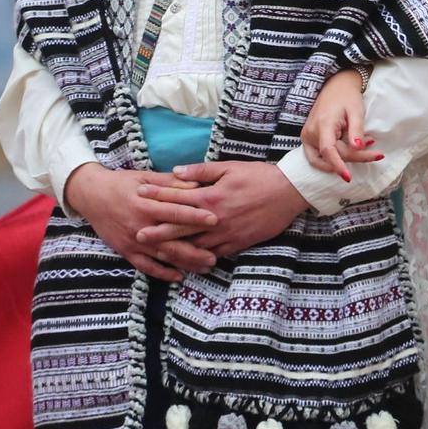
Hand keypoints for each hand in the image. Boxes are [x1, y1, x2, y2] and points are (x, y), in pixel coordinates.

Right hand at [65, 162, 218, 280]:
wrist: (91, 195)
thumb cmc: (122, 183)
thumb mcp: (146, 177)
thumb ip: (171, 183)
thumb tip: (197, 184)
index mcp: (146, 204)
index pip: (174, 211)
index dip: (195, 216)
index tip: (215, 219)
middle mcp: (140, 225)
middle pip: (171, 240)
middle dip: (194, 249)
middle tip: (215, 255)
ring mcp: (133, 241)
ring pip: (162, 256)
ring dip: (184, 263)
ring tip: (205, 266)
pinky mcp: (126, 251)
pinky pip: (145, 266)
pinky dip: (162, 273)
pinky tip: (179, 276)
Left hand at [143, 161, 307, 258]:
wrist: (289, 192)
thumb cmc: (260, 176)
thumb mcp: (230, 167)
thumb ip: (201, 170)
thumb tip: (176, 171)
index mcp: (211, 196)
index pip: (177, 197)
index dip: (156, 195)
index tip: (139, 194)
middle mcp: (215, 218)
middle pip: (180, 227)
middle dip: (157, 231)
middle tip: (137, 234)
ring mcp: (226, 233)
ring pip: (194, 245)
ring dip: (175, 249)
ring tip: (157, 253)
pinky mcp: (237, 243)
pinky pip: (213, 254)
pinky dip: (199, 258)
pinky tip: (188, 261)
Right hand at [301, 68, 383, 182]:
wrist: (335, 86)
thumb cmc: (347, 97)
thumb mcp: (356, 110)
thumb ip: (357, 129)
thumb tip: (359, 148)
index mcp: (323, 124)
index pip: (328, 151)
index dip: (338, 165)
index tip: (348, 177)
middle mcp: (311, 132)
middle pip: (332, 155)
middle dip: (355, 157)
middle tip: (377, 154)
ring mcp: (307, 136)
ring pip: (324, 159)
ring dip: (344, 160)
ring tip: (365, 152)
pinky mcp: (308, 139)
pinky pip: (318, 156)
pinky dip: (333, 159)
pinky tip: (350, 152)